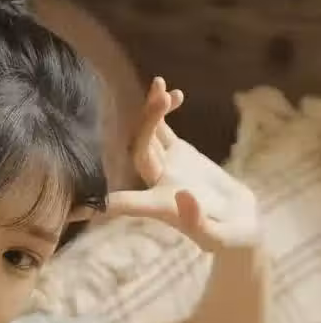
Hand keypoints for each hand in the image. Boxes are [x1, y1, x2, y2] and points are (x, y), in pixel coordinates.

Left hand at [106, 77, 259, 251]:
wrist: (240, 222)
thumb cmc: (231, 238)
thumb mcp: (221, 237)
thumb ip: (199, 221)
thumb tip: (182, 194)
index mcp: (160, 206)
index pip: (129, 203)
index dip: (110, 201)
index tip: (83, 205)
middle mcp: (157, 183)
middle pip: (141, 152)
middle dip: (146, 125)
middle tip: (160, 97)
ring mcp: (166, 165)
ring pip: (150, 136)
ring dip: (152, 111)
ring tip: (160, 84)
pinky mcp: (179, 154)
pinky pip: (165, 130)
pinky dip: (166, 111)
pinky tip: (176, 94)